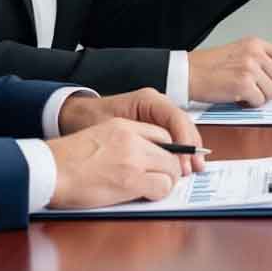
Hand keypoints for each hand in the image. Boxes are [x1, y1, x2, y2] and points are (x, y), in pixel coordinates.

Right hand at [45, 117, 189, 208]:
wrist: (48, 170)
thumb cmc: (65, 160)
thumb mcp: (97, 137)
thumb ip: (121, 142)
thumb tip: (141, 159)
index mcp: (122, 126)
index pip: (162, 133)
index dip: (168, 150)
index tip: (165, 162)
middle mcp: (132, 139)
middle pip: (171, 151)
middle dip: (171, 168)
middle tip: (164, 179)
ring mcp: (133, 159)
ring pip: (171, 169)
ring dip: (166, 182)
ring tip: (154, 189)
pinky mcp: (131, 180)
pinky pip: (161, 187)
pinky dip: (158, 194)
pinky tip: (147, 196)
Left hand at [58, 88, 204, 172]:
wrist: (76, 118)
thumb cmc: (90, 121)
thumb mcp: (113, 131)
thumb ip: (137, 146)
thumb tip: (160, 163)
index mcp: (148, 100)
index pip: (176, 119)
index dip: (185, 142)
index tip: (185, 162)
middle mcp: (156, 104)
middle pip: (183, 125)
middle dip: (191, 148)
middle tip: (195, 168)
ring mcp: (156, 114)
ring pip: (180, 132)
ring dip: (187, 152)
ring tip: (191, 170)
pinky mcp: (152, 125)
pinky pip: (171, 137)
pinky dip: (177, 153)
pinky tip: (179, 167)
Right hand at [188, 37, 271, 105]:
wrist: (188, 73)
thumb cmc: (208, 65)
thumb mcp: (237, 52)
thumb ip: (259, 59)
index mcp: (254, 43)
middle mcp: (255, 54)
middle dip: (271, 89)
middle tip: (257, 92)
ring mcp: (250, 69)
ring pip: (271, 91)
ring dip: (260, 97)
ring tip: (244, 93)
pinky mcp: (243, 85)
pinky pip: (259, 100)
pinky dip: (250, 104)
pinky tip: (238, 97)